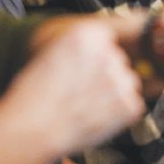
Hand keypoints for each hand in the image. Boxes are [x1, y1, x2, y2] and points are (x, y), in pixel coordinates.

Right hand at [11, 18, 143, 154]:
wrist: (32, 129)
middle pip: (119, 59)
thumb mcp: (53, 54)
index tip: (91, 63)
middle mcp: (109, 53)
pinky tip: (93, 116)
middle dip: (106, 73)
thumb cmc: (35, 96)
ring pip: (127, 82)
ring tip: (85, 104)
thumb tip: (107, 46)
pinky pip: (131, 104)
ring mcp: (121, 79)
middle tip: (81, 89)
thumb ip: (84, 48)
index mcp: (88, 34)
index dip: (99, 53)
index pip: (111, 35)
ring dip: (113, 92)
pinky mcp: (129, 105)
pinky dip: (118, 113)